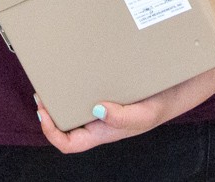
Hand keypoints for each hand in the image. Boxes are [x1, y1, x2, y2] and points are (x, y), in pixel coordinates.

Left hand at [36, 94, 171, 153]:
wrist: (173, 90)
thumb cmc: (157, 107)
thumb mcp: (142, 116)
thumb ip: (121, 117)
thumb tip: (96, 110)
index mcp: (102, 132)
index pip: (70, 143)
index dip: (52, 132)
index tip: (44, 113)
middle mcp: (98, 121)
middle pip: (66, 125)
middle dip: (50, 112)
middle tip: (41, 92)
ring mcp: (101, 106)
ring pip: (73, 107)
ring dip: (60, 97)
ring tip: (51, 81)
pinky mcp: (106, 89)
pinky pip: (85, 90)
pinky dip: (75, 83)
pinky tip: (73, 71)